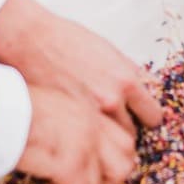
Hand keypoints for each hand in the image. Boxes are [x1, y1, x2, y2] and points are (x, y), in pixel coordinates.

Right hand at [0, 0, 163, 134]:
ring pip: (107, 142)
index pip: (153, 113)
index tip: (143, 120)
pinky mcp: (67, 122)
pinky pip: (86, 141)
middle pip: (133, 132)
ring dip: (105, 139)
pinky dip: (85, 140)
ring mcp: (89, 115)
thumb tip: (145, 86)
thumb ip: (128, 72)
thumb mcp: (108, 51)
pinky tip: (80, 134)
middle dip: (125, 130)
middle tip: (115, 128)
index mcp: (126, 80)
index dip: (147, 118)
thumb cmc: (65, 41)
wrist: (30, 41)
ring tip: (96, 133)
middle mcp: (112, 101)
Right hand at [17, 85, 137, 183]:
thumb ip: (74, 118)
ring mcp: (87, 142)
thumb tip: (75, 144)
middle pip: (126, 158)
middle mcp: (96, 120)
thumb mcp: (53, 100)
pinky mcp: (72, 164)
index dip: (115, 157)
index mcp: (91, 103)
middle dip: (109, 178)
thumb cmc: (11, 102)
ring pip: (112, 178)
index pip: (124, 135)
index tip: (98, 168)